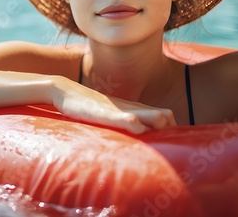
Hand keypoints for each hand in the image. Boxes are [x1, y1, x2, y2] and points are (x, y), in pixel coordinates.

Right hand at [50, 76, 175, 133]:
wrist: (64, 91)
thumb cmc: (85, 105)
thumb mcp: (107, 113)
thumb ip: (120, 121)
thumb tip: (131, 135)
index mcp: (132, 108)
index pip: (164, 116)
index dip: (172, 130)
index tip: (173, 144)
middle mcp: (129, 107)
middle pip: (163, 115)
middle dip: (171, 131)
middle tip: (169, 147)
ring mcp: (118, 109)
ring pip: (150, 114)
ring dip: (158, 124)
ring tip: (160, 137)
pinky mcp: (104, 112)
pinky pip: (124, 116)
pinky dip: (134, 122)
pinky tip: (137, 128)